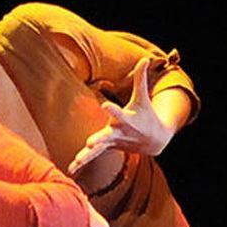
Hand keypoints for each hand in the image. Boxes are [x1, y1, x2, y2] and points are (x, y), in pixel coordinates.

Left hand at [67, 56, 179, 174]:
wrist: (155, 140)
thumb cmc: (146, 115)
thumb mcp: (143, 97)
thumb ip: (141, 79)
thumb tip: (146, 58)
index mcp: (127, 119)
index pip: (119, 112)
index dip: (112, 108)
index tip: (105, 104)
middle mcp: (118, 132)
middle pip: (107, 136)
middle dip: (99, 140)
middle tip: (90, 143)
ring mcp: (112, 142)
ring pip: (98, 150)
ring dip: (87, 156)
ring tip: (76, 162)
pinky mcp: (107, 148)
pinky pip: (93, 156)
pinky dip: (83, 163)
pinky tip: (71, 169)